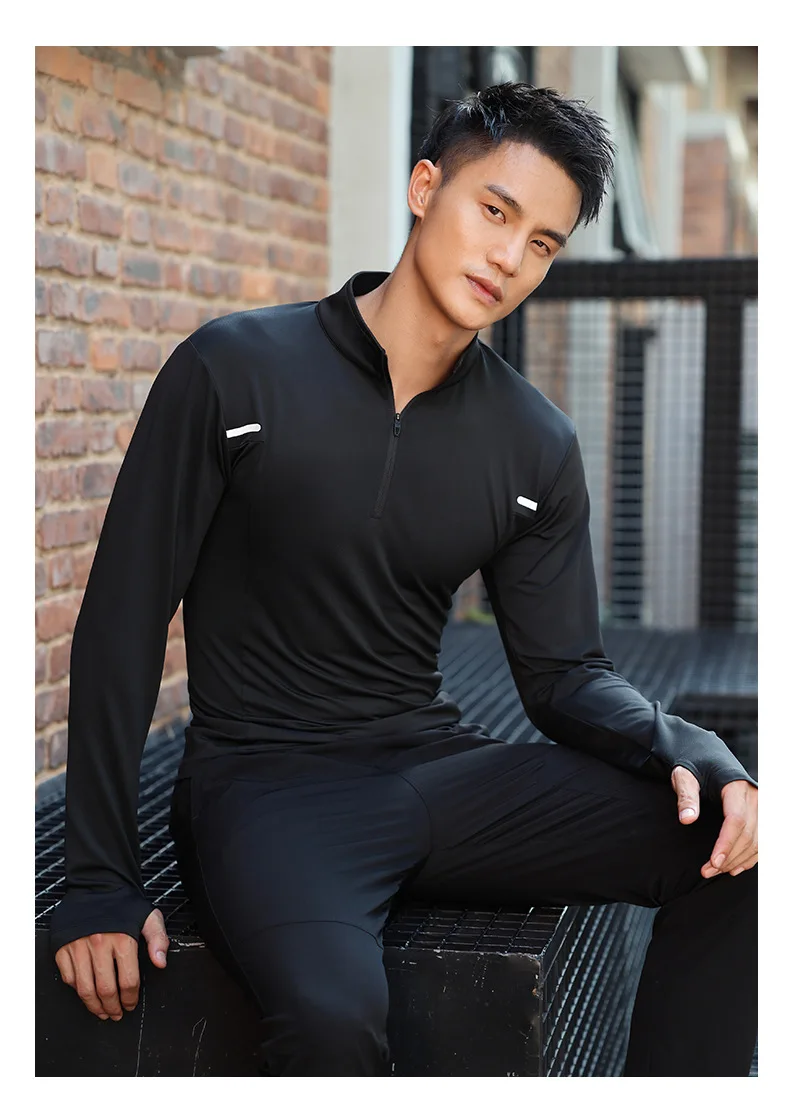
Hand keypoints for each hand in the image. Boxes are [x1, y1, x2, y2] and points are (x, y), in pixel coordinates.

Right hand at [54, 908, 168, 1020]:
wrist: (97, 885)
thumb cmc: (123, 903)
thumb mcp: (149, 917)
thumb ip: (158, 940)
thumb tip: (161, 963)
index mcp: (122, 938)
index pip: (128, 981)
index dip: (131, 998)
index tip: (131, 1004)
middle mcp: (99, 943)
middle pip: (105, 989)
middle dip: (113, 1007)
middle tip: (117, 1013)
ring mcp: (78, 946)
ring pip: (84, 989)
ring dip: (94, 1006)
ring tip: (102, 1011)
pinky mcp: (63, 947)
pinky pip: (69, 977)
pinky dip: (77, 989)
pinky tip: (86, 992)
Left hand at [671, 766, 757, 878]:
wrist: (706, 754)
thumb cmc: (694, 764)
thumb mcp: (683, 775)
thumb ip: (686, 796)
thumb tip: (687, 819)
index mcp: (735, 785)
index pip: (736, 820)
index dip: (726, 843)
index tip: (713, 862)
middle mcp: (753, 795)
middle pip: (749, 834)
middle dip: (730, 856)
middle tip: (707, 871)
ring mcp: (760, 805)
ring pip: (758, 840)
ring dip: (739, 860)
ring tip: (716, 871)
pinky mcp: (760, 812)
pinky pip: (762, 839)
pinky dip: (751, 856)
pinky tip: (735, 867)